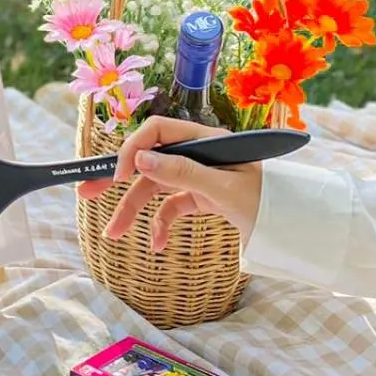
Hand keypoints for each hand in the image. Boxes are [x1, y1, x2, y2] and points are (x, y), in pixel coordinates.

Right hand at [77, 117, 262, 251]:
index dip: (134, 149)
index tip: (118, 177)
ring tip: (113, 233)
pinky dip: (160, 224)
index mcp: (206, 139)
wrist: (290, 229)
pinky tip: (157, 244)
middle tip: (85, 190)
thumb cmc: (266, 203)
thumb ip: (181, 172)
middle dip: (117, 178)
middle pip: (148, 159)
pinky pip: (169, 205)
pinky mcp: (199, 196)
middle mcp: (197, 153)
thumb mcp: (223, 189)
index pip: (158, 131)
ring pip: (154, 187)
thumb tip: (140, 158)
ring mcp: (197, 175)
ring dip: (132, 210)